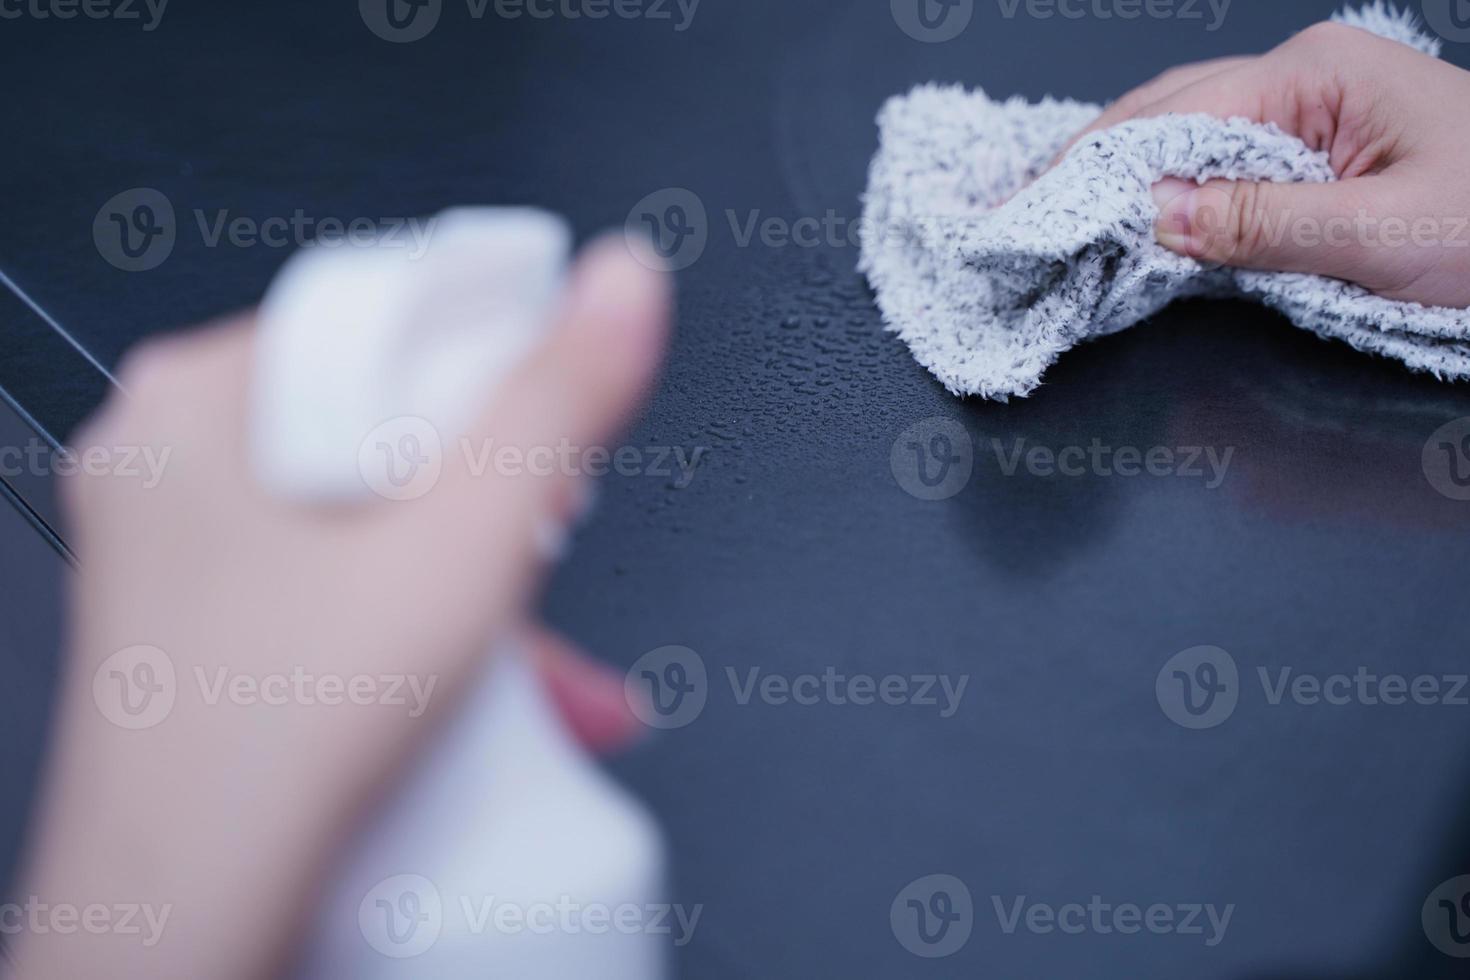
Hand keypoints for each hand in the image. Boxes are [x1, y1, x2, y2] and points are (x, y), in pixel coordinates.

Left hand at [8, 236, 669, 979]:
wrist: (186, 928)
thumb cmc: (264, 751)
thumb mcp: (463, 547)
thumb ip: (555, 403)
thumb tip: (620, 284)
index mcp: (199, 402)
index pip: (383, 316)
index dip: (492, 369)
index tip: (549, 429)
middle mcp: (175, 467)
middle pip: (386, 431)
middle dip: (497, 511)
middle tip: (535, 558)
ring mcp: (187, 555)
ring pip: (376, 523)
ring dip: (481, 590)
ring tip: (538, 667)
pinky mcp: (214, 628)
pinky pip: (345, 585)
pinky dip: (426, 629)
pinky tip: (495, 696)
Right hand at [1055, 21, 1469, 308]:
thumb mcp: (1382, 236)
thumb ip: (1261, 223)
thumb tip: (1154, 215)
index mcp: (1317, 74)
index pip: (1176, 116)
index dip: (1097, 168)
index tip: (1035, 213)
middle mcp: (1304, 78)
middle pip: (1165, 113)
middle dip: (1091, 164)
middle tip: (1021, 217)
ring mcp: (1307, 112)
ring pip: (1185, 138)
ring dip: (1122, 179)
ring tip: (1056, 218)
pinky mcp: (1311, 154)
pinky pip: (1219, 166)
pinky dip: (1166, 195)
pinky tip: (1129, 219)